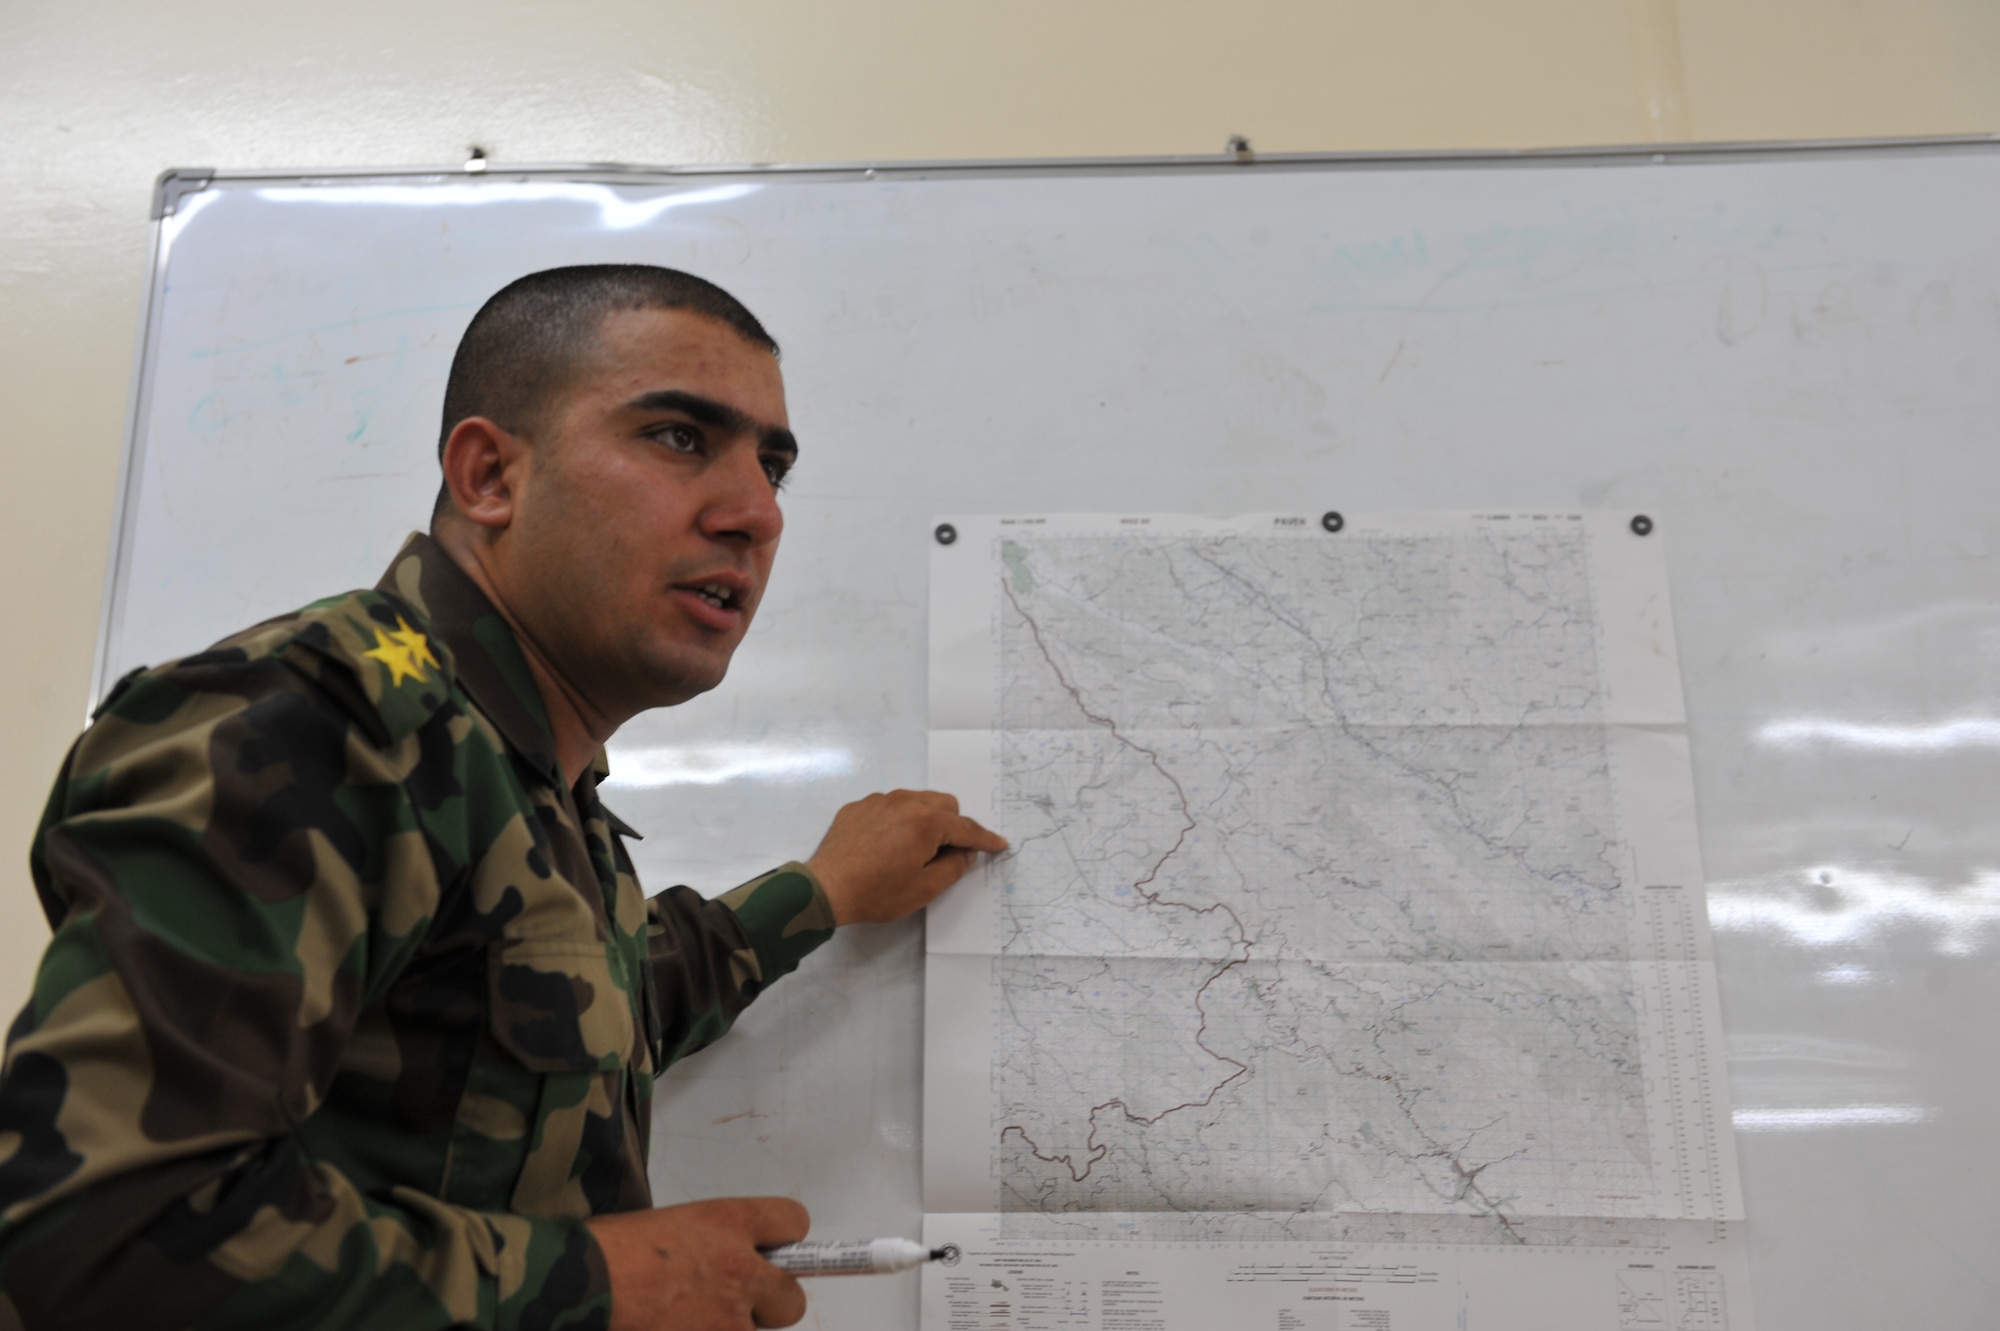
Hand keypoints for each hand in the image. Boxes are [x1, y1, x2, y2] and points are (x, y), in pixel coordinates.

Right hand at [589, 1196, 808, 1330]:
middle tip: (733, 1304)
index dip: (781, 1240)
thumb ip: (712, 1240)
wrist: (578, 1285)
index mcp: (729, 1222)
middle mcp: (741, 1270)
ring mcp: (728, 1320)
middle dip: (768, 1304)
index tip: (766, 1252)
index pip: (793, 1222)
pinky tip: (672, 1328)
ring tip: (688, 1321)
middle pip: (792, 1298)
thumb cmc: (609, 1249)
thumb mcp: (671, 1224)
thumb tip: (726, 1259)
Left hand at [806, 789, 1008, 925]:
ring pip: (916, 801)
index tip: (998, 844)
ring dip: (924, 819)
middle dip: (952, 825)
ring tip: (913, 849)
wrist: (826, 888)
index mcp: (926, 821)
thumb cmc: (877, 892)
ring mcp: (878, 801)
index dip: (984, 839)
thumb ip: (953, 867)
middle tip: (945, 853)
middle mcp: (904, 801)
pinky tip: (885, 844)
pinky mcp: (857, 807)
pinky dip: (897, 820)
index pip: (965, 828)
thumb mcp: (924, 889)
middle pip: (944, 804)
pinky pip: (889, 806)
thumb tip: (964, 852)